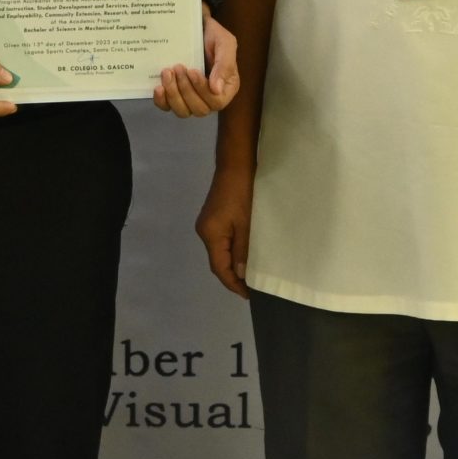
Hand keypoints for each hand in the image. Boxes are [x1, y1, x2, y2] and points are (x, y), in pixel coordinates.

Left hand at [154, 7, 241, 117]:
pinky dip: (162, 100)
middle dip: (186, 90)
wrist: (194, 26)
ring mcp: (191, 98)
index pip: (217, 102)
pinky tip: (158, 87)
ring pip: (183, 111)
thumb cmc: (213, 34)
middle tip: (178, 67)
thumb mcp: (225, 43)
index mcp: (226, 88)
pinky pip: (167, 107)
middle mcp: (210, 97)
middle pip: (199, 110)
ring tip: (167, 73)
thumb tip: (216, 90)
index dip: (202, 90)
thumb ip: (225, 65)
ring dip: (173, 94)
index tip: (192, 70)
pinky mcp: (174, 94)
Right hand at [194, 169, 253, 297]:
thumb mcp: (246, 223)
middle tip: (253, 288)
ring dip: (233, 264)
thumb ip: (243, 250)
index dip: (233, 283)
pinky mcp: (214, 217)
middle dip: (233, 276)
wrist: (236, 164)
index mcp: (210, 234)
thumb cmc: (243, 192)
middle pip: (217, 261)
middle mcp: (204, 231)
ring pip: (220, 251)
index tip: (249, 295)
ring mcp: (208, 224)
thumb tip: (241, 274)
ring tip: (250, 275)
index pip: (219, 267)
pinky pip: (222, 241)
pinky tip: (244, 255)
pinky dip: (232, 251)